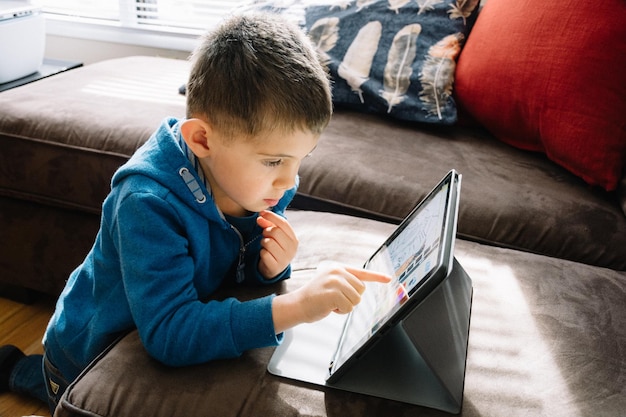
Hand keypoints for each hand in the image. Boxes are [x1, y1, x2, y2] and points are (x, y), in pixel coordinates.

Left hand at [256, 210, 297, 278]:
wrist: (274, 269)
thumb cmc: (275, 250)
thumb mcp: (275, 236)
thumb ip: (270, 224)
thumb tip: (261, 217)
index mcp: (294, 239)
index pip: (283, 223)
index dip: (271, 216)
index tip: (262, 213)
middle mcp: (292, 249)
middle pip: (275, 231)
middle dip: (266, 231)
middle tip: (265, 235)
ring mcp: (284, 258)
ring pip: (268, 242)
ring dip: (263, 242)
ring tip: (266, 246)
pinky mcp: (275, 266)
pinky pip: (264, 253)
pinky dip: (262, 253)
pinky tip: (266, 255)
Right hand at [272, 265, 391, 332]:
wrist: (297, 305)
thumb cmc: (315, 298)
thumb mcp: (330, 284)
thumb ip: (345, 282)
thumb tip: (361, 289)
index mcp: (337, 268)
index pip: (361, 272)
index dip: (377, 277)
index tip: (389, 278)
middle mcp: (337, 271)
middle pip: (361, 289)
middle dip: (351, 299)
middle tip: (334, 299)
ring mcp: (335, 281)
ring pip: (356, 300)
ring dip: (346, 306)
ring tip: (331, 303)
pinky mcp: (333, 293)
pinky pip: (349, 307)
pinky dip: (341, 311)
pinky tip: (329, 307)